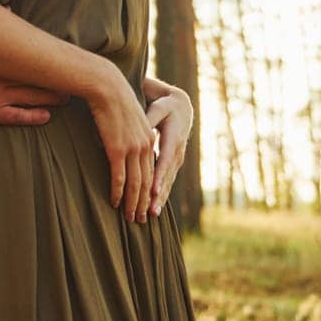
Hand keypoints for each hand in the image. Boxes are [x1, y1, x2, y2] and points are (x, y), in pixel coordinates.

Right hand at [0, 64, 65, 125]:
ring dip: (50, 97)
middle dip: (54, 80)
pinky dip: (34, 116)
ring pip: (31, 96)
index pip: (28, 58)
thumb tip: (8, 9)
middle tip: (71, 82)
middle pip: (35, 78)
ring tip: (64, 98)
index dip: (47, 61)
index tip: (62, 60)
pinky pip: (17, 115)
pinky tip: (46, 116)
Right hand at [87, 62, 155, 223]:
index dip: (149, 190)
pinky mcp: (118, 149)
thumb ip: (128, 133)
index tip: (147, 204)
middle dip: (144, 203)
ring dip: (132, 203)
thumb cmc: (111, 98)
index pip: (151, 171)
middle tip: (141, 220)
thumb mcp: (126, 117)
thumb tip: (121, 145)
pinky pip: (119, 177)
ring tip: (130, 218)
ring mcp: (133, 148)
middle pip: (146, 181)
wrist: (106, 86)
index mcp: (148, 138)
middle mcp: (145, 146)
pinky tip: (114, 203)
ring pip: (135, 184)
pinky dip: (118, 193)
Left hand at [144, 81, 192, 218]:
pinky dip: (162, 195)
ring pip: (168, 182)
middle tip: (149, 211)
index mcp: (173, 137)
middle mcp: (177, 152)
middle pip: (167, 176)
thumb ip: (148, 118)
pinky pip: (168, 181)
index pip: (164, 159)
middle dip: (158, 195)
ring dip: (160, 199)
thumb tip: (139, 129)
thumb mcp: (158, 107)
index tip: (153, 190)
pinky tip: (155, 208)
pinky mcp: (174, 163)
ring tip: (151, 214)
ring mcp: (177, 159)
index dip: (159, 176)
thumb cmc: (165, 106)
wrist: (181, 108)